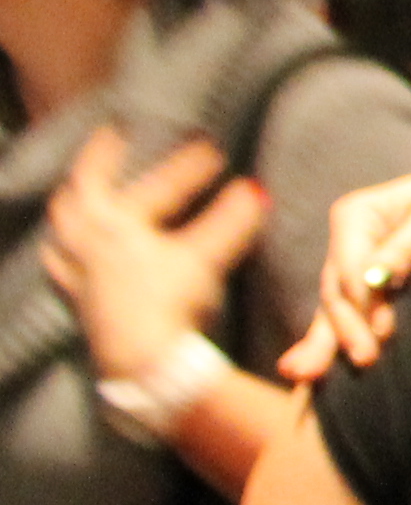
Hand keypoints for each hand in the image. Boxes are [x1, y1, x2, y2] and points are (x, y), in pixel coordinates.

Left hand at [45, 129, 261, 385]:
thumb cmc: (171, 304)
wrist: (144, 359)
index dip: (183, 164)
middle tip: (108, 144)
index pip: (154, 184)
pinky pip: (59, 267)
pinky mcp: (78, 298)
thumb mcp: (205, 257)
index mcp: (117, 225)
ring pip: (61, 230)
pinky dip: (61, 252)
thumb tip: (257, 189)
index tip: (202, 145)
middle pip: (81, 194)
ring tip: (75, 194)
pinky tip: (65, 252)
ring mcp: (78, 271)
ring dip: (70, 207)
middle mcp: (89, 242)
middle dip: (96, 166)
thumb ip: (231, 221)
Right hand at [285, 161, 410, 381]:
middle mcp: (347, 242)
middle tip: (363, 360)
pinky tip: (319, 370)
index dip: (362, 299)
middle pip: (336, 290)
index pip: (348, 264)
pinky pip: (352, 317)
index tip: (381, 329)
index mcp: (356, 215)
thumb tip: (377, 278)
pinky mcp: (368, 289)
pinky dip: (338, 340)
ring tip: (306, 376)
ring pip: (335, 309)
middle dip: (343, 328)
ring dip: (326, 343)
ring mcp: (353, 267)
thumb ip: (408, 244)